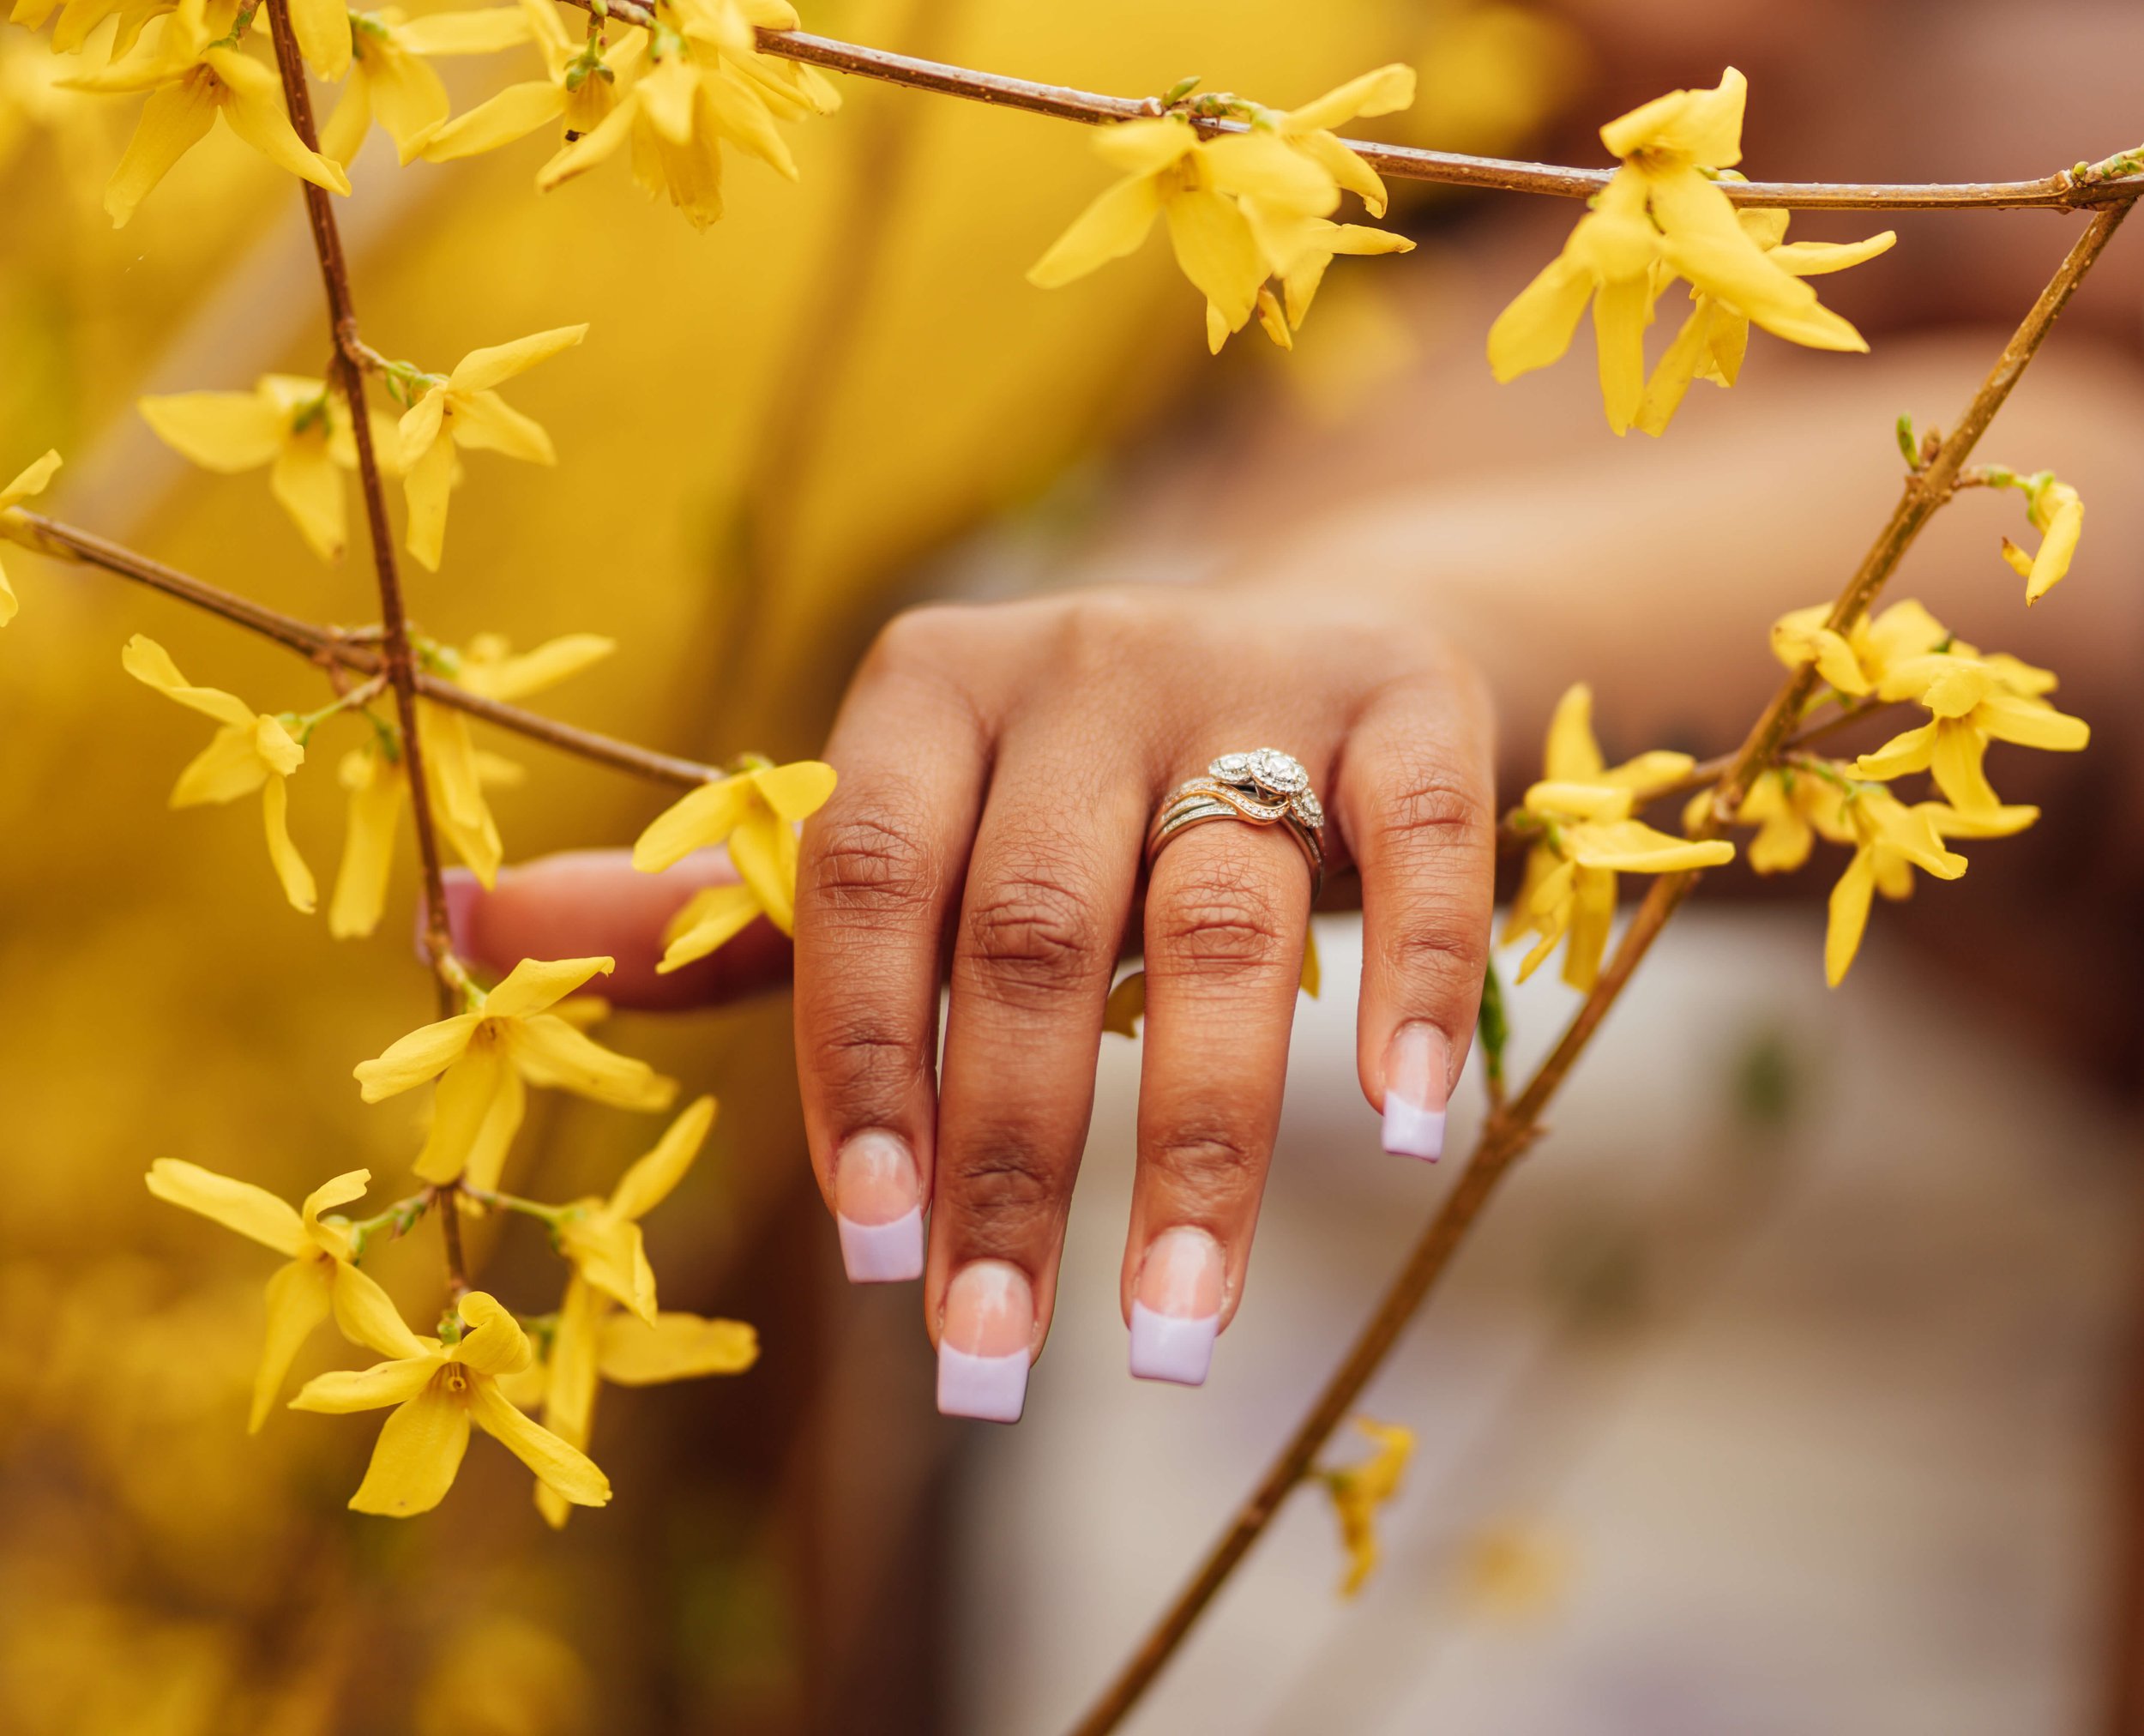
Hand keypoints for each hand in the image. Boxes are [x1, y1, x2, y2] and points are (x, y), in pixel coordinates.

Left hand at [451, 585, 1495, 1418]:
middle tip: (988, 1360)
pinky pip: (1414, 842)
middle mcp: (1082, 662)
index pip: (868, 881)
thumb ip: (717, 902)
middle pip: (1037, 929)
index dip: (862, 1065)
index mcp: (929, 684)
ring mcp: (1253, 675)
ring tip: (1169, 1331)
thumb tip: (470, 924)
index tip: (872, 1253)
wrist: (1300, 645)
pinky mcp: (1404, 699)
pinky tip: (1410, 1128)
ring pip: (1224, 921)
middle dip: (1007, 1156)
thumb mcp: (897, 828)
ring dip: (1200, 1144)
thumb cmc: (1065, 786)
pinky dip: (1414, 981)